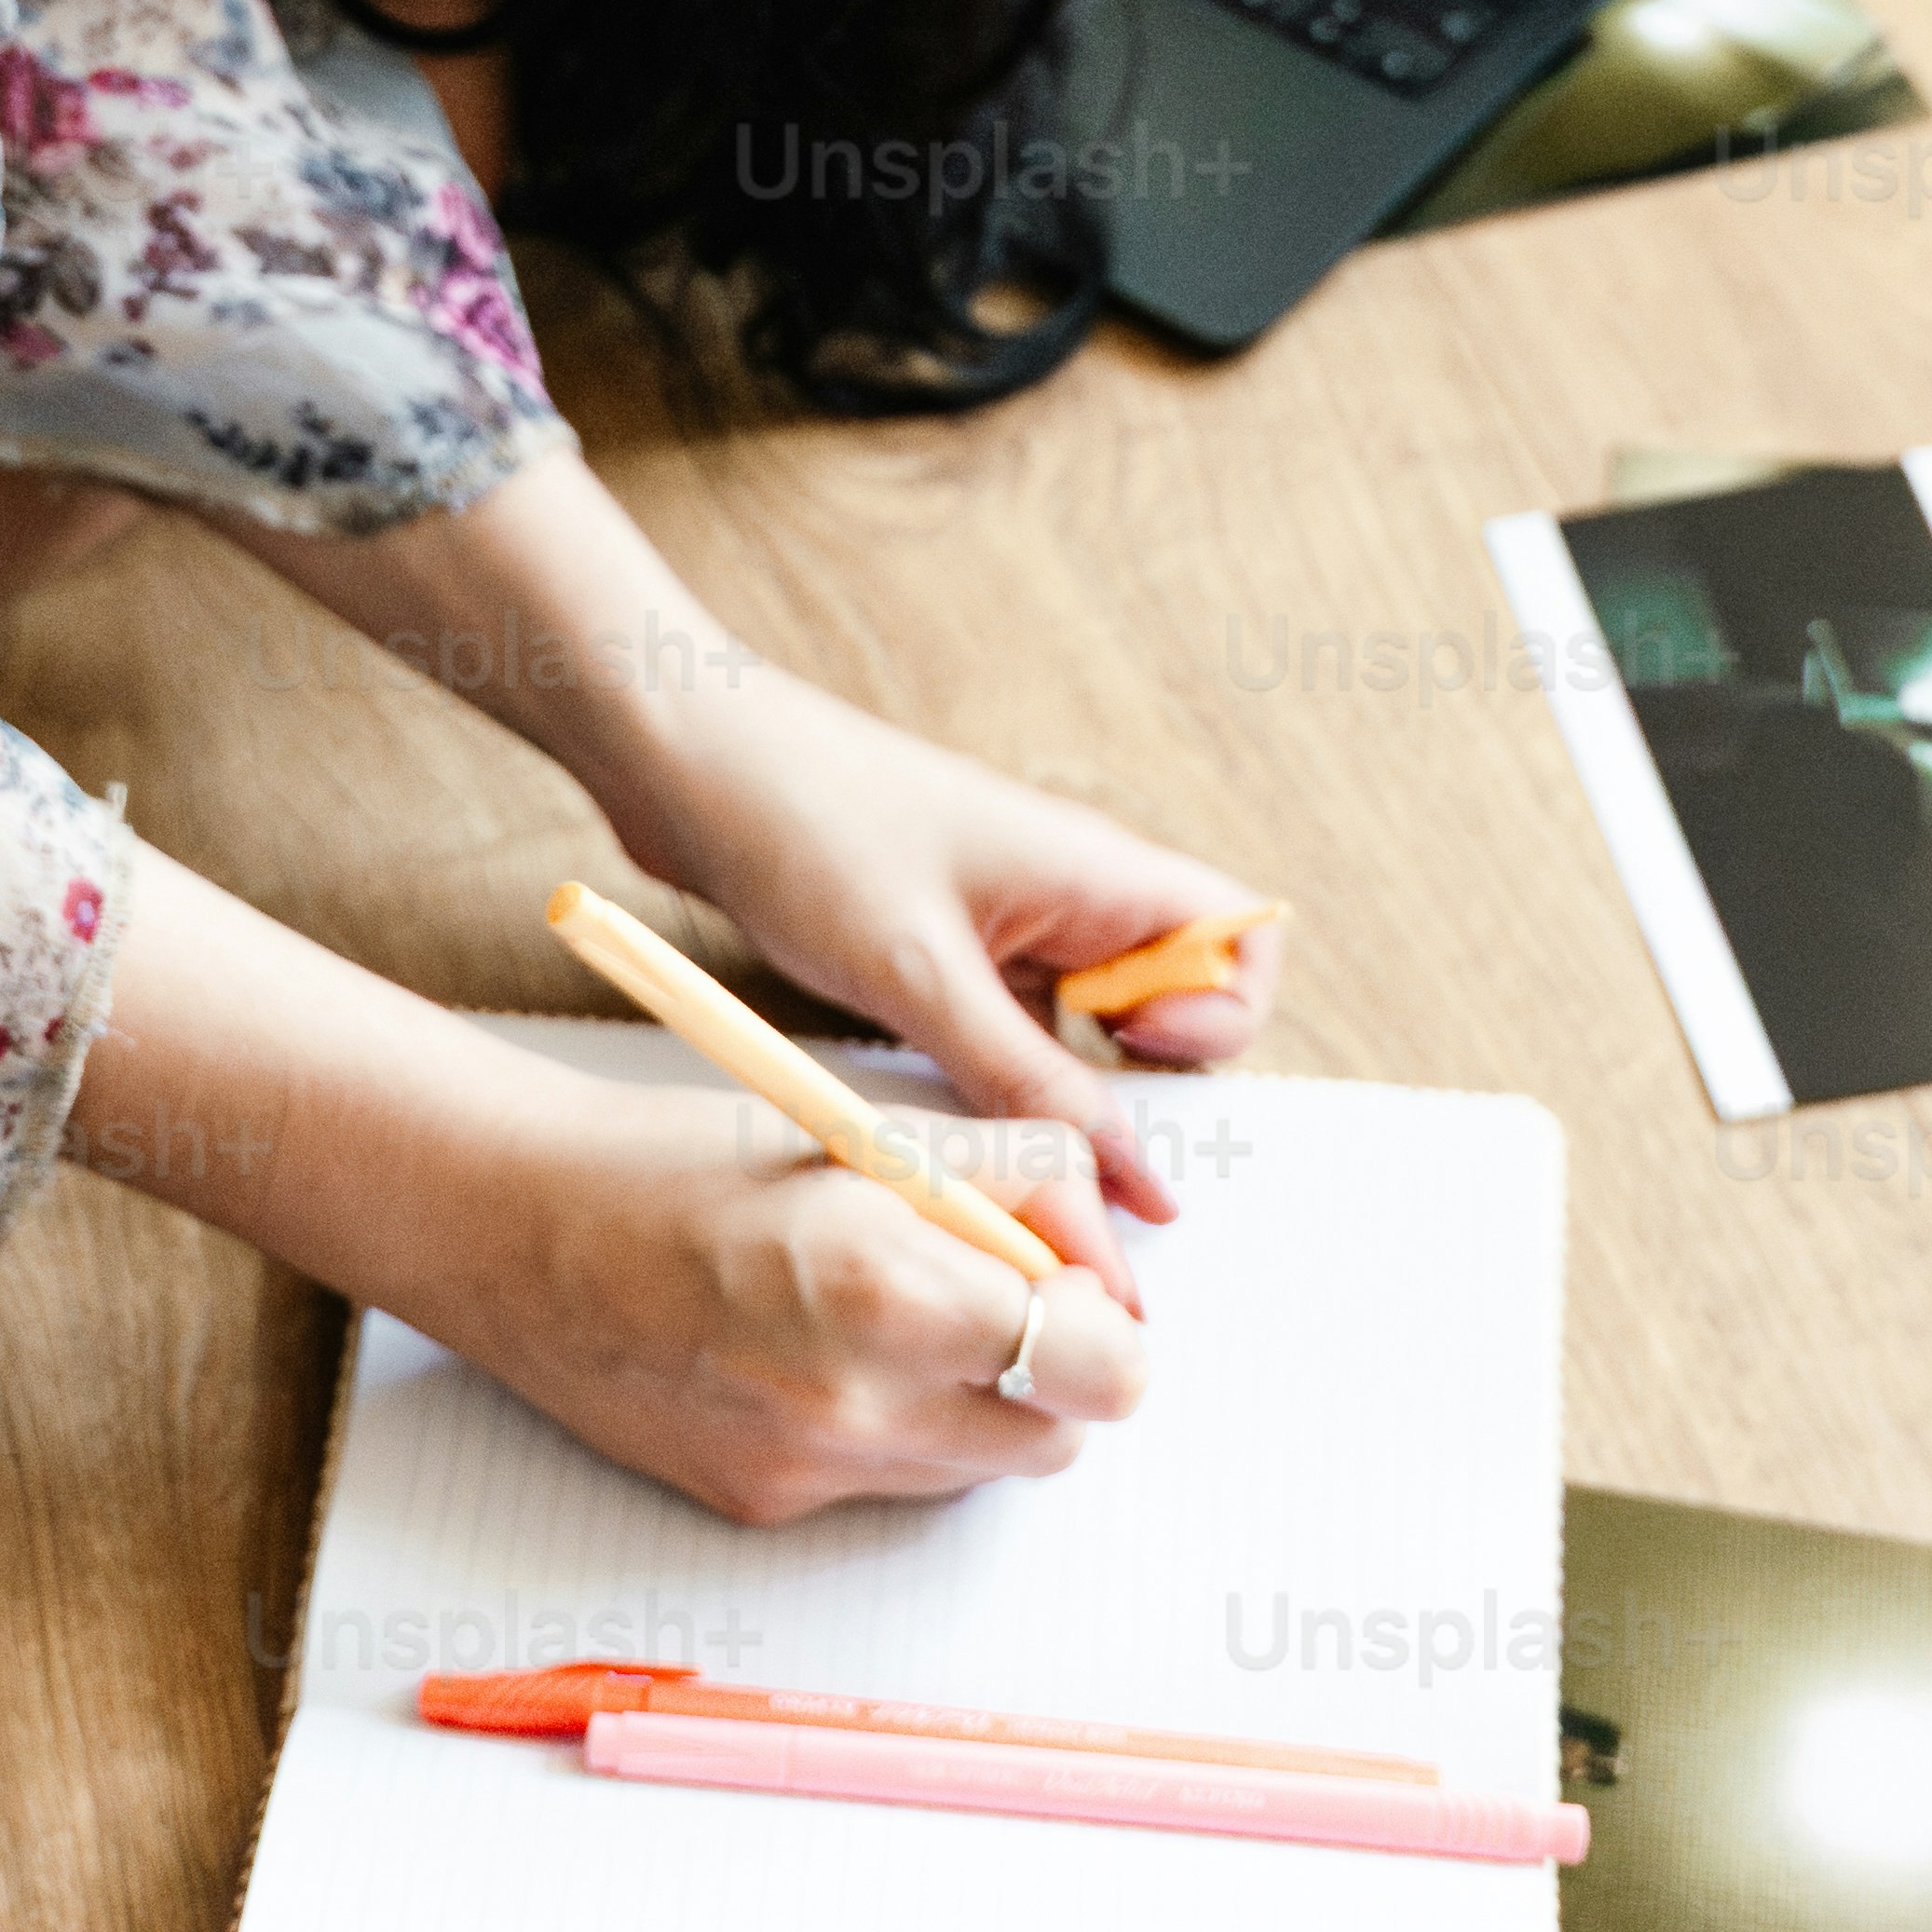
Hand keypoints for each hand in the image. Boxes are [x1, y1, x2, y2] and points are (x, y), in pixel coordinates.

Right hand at [63, 848, 1150, 1524]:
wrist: (515, 1229)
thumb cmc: (689, 1156)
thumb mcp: (871, 1131)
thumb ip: (1017, 1179)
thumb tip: (1105, 1250)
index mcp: (893, 1288)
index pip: (1103, 1371)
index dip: (1107, 1326)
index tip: (1070, 1284)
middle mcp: (859, 1405)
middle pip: (1056, 1442)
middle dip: (1048, 1372)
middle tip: (985, 1291)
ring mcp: (808, 1470)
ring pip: (974, 1470)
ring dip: (969, 1402)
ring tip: (881, 1312)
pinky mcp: (763, 1506)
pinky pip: (882, 1482)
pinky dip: (882, 1426)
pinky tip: (805, 1352)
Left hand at [606, 664, 1278, 1233]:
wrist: (686, 757)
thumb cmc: (805, 825)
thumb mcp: (920, 976)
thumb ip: (1026, 1076)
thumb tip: (1126, 1175)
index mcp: (1095, 869)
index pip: (1244, 937)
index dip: (1218, 1013)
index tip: (1135, 1053)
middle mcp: (1072, 892)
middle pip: (1178, 997)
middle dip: (1151, 1080)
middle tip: (1079, 1138)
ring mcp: (1013, 920)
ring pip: (1093, 1025)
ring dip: (1069, 1090)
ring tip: (1008, 1138)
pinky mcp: (950, 946)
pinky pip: (1018, 1027)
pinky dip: (1003, 1077)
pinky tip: (951, 1110)